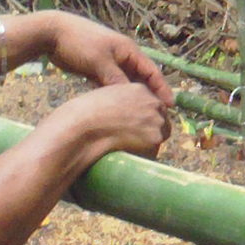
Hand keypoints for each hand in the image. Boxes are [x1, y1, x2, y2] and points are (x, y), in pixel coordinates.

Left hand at [41, 14, 172, 104]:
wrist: (52, 33)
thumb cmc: (80, 43)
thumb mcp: (100, 62)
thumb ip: (115, 80)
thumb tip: (129, 98)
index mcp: (129, 51)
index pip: (152, 72)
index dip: (162, 88)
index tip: (170, 106)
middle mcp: (122, 57)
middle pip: (141, 79)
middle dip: (149, 95)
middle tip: (155, 114)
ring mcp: (109, 63)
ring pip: (125, 84)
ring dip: (131, 97)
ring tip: (138, 115)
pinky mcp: (97, 69)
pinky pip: (111, 85)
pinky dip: (115, 95)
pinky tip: (117, 109)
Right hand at [49, 81, 170, 161]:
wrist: (83, 127)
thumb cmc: (85, 113)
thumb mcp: (106, 97)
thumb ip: (122, 102)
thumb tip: (126, 115)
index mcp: (140, 89)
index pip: (153, 105)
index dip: (146, 118)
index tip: (138, 127)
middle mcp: (153, 102)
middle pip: (161, 119)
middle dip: (152, 129)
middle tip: (136, 141)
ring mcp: (157, 120)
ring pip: (160, 135)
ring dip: (149, 142)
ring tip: (129, 148)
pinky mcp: (155, 138)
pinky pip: (154, 150)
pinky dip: (144, 155)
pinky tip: (129, 155)